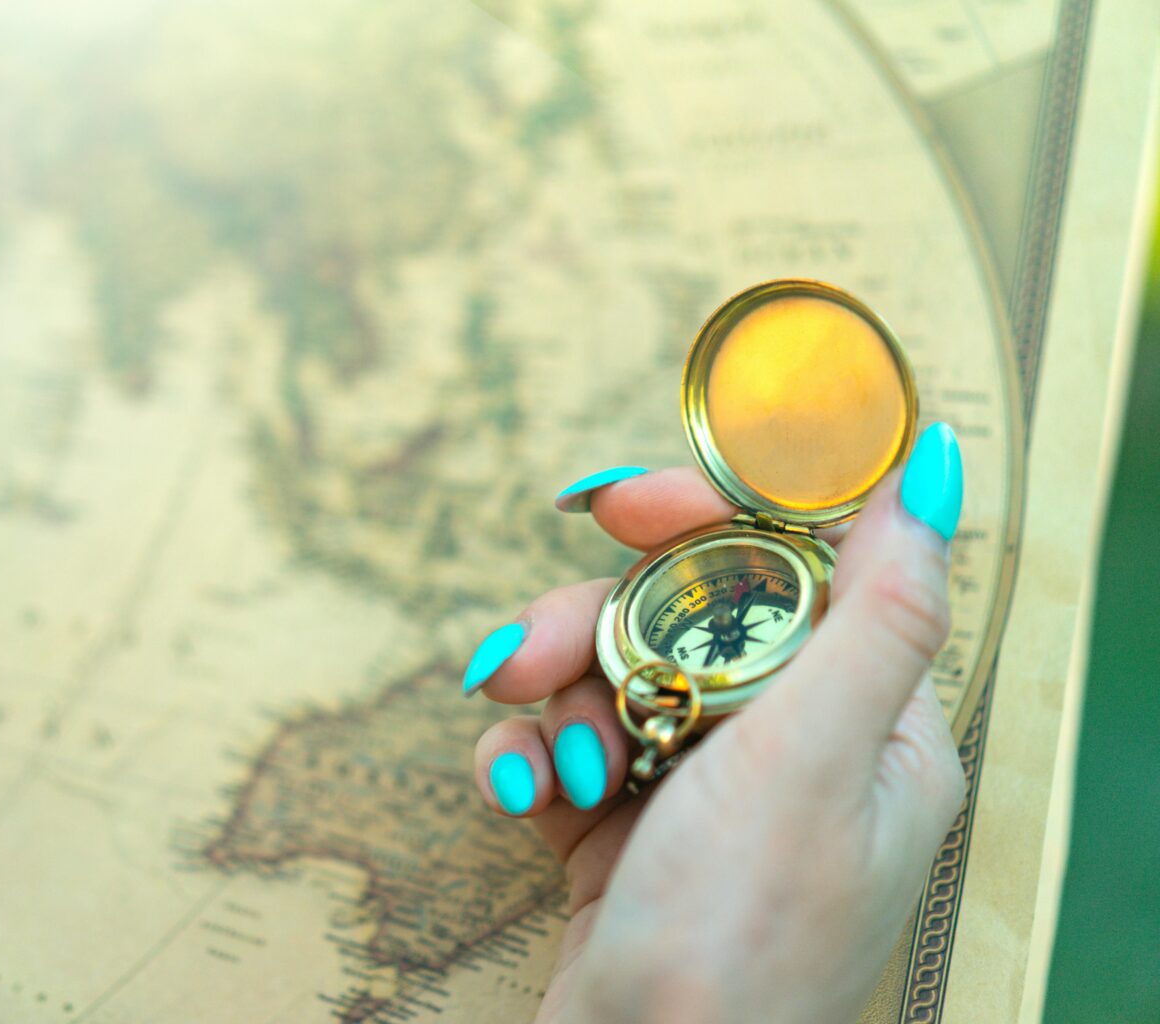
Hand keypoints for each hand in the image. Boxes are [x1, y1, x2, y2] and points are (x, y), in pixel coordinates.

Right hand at [464, 426, 965, 1023]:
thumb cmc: (738, 941)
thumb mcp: (811, 759)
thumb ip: (875, 612)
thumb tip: (932, 470)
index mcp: (866, 724)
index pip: (789, 569)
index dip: (701, 523)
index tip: (619, 505)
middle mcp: (788, 749)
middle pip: (676, 614)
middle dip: (594, 625)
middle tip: (531, 652)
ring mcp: (700, 788)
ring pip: (606, 670)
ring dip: (555, 702)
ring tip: (553, 765)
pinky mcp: (624, 824)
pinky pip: (565, 740)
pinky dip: (533, 757)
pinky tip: (525, 798)